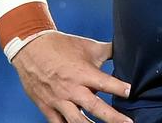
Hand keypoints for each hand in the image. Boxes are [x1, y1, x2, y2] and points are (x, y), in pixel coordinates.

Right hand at [12, 31, 132, 122]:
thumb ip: (107, 50)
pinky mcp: (47, 107)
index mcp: (82, 72)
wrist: (30, 48)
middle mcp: (71, 88)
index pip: (105, 82)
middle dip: (113, 117)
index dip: (119, 87)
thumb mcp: (87, 45)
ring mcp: (58, 100)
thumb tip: (126, 47)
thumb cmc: (61, 46)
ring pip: (77, 121)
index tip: (131, 91)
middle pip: (94, 107)